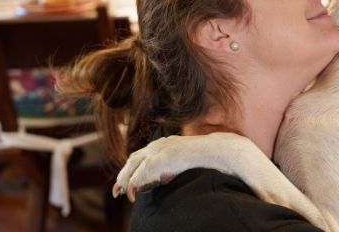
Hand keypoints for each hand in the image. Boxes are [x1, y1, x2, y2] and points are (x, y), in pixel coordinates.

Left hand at [114, 132, 251, 200]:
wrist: (221, 151)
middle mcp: (160, 144)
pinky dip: (135, 183)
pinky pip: (142, 172)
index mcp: (165, 143)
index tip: (124, 183)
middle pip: (133, 159)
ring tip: (122, 193)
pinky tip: (133, 195)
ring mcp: (161, 149)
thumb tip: (167, 178)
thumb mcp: (187, 160)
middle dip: (123, 176)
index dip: (131, 168)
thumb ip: (175, 166)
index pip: (141, 155)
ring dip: (125, 180)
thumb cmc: (208, 157)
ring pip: (133, 165)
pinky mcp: (163, 158)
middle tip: (117, 191)